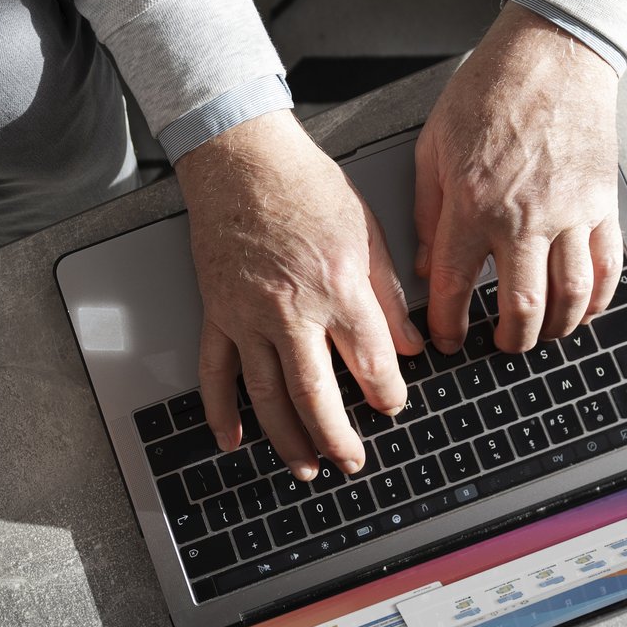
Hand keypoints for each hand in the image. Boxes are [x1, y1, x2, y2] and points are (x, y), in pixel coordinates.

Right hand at [178, 111, 421, 479]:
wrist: (242, 159)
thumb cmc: (305, 186)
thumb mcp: (368, 232)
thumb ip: (389, 295)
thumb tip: (411, 344)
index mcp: (338, 285)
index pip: (371, 360)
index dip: (388, 393)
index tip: (394, 406)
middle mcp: (291, 308)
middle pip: (315, 393)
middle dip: (337, 437)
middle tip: (352, 461)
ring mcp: (247, 314)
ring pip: (266, 394)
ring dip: (286, 439)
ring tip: (305, 467)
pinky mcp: (217, 312)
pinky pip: (216, 372)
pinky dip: (221, 411)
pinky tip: (233, 440)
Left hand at [416, 4, 623, 354]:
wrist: (551, 52)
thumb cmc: (488, 90)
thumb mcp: (433, 145)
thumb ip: (425, 212)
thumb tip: (425, 268)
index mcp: (473, 204)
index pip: (456, 288)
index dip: (449, 326)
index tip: (447, 340)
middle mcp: (524, 216)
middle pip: (523, 308)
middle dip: (508, 340)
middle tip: (498, 344)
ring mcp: (570, 212)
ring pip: (570, 297)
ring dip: (554, 329)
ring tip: (539, 335)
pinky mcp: (603, 203)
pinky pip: (607, 267)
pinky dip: (597, 300)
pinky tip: (582, 312)